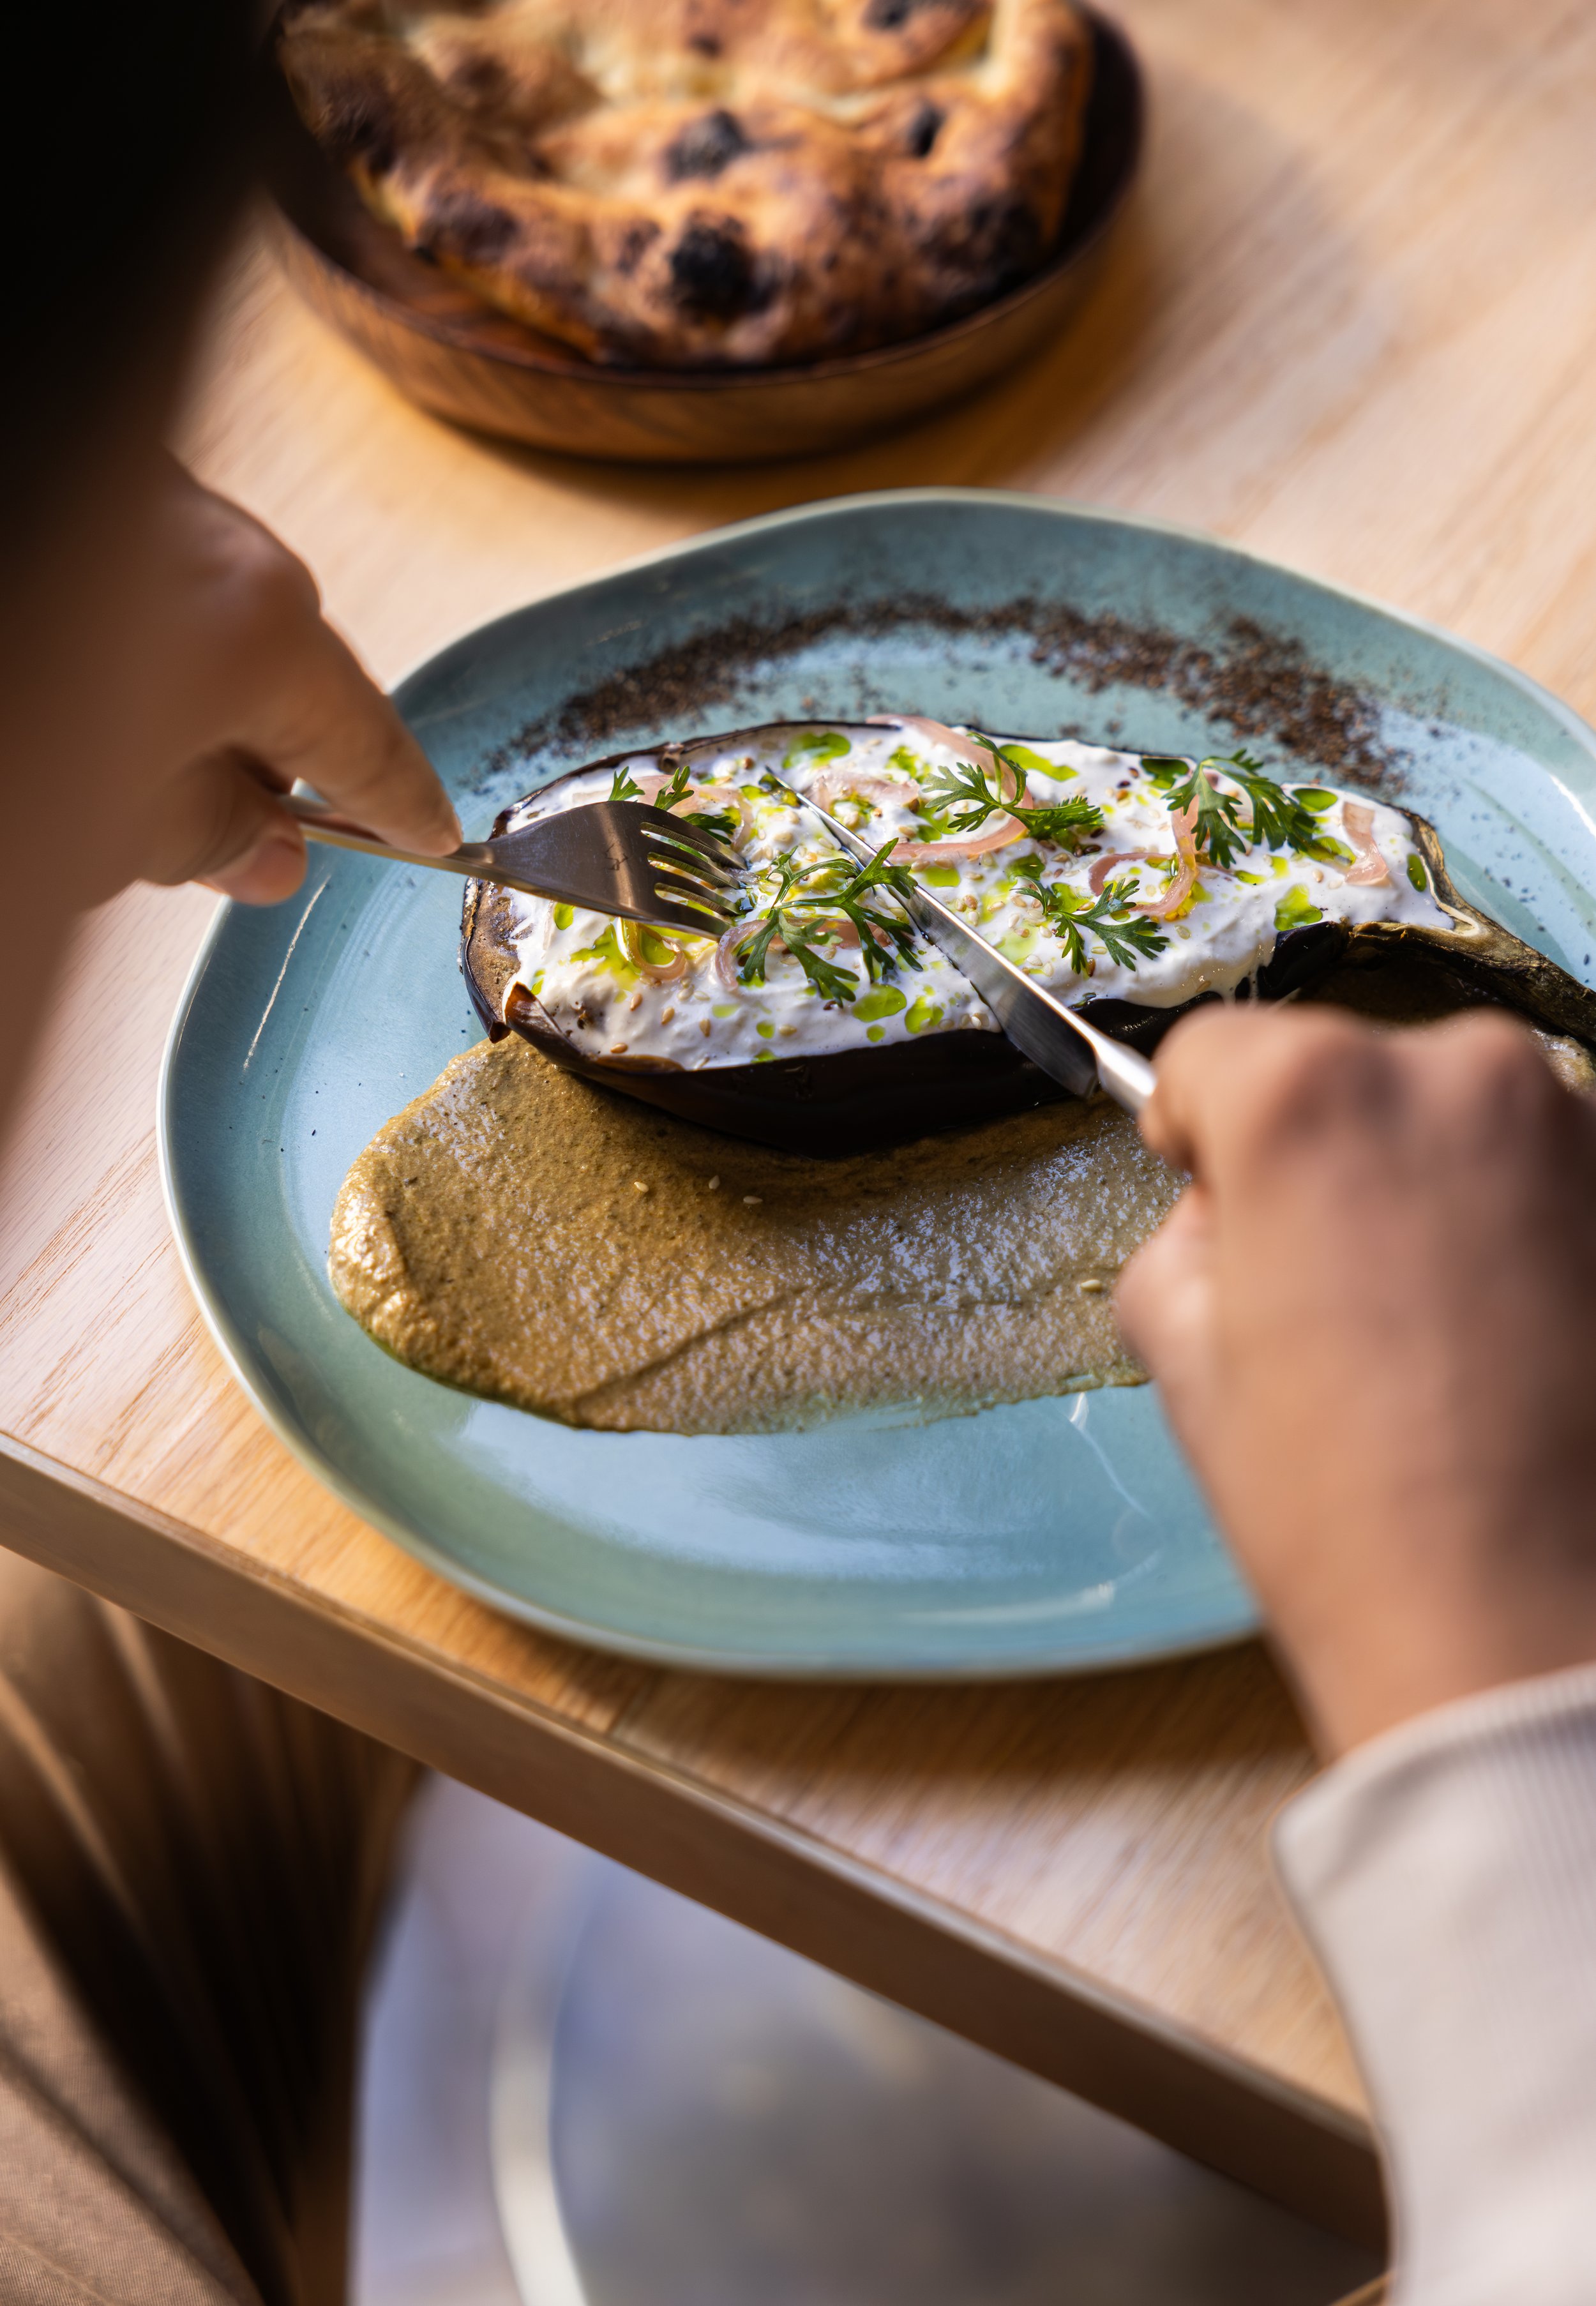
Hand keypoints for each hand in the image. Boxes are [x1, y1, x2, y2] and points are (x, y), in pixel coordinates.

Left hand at [91, 463, 460, 903]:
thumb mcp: (106, 831)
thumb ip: (207, 840)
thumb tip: (263, 851)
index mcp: (251, 625)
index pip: (364, 746)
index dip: (400, 804)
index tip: (426, 830)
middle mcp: (207, 537)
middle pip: (281, 664)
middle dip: (263, 746)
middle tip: (234, 826)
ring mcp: (139, 492)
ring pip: (205, 607)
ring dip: (187, 682)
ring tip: (121, 754)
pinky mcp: (76, 474)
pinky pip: (142, 565)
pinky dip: (131, 630)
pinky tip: (79, 682)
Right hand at [1116, 1005, 1595, 1754]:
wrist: (1526, 1632)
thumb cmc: (1340, 1510)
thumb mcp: (1185, 1359)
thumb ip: (1183, 1239)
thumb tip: (1229, 1212)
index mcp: (1312, 1092)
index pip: (1216, 1053)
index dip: (1197, 1133)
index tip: (1213, 1199)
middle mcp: (1462, 1069)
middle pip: (1350, 1074)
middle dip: (1328, 1160)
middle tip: (1330, 1292)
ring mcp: (1578, 1127)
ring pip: (1460, 1122)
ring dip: (1435, 1191)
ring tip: (1435, 1332)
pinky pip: (1550, 1178)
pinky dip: (1523, 1232)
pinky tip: (1511, 1340)